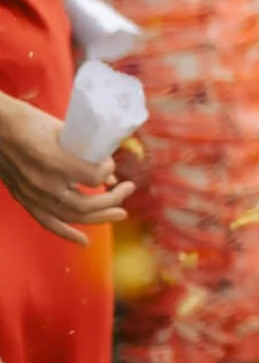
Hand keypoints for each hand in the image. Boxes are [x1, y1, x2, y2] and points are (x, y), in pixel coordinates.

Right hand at [0, 90, 135, 244]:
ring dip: (99, 217)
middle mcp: (44, 183)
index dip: (109, 170)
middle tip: (129, 190)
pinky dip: (67, 233)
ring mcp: (33, 195)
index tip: (111, 162)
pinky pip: (48, 222)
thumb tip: (107, 168)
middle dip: (114, 200)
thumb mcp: (63, 128)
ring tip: (119, 214)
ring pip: (72, 216)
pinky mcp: (25, 199)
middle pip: (87, 204)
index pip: (95, 176)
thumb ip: (85, 148)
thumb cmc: (29, 121)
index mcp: (55, 161)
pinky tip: (84, 241)